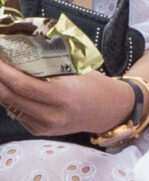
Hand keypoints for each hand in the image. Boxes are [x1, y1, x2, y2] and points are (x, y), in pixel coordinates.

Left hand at [0, 62, 133, 135]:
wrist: (107, 110)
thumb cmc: (94, 84)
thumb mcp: (79, 70)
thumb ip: (54, 65)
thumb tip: (26, 50)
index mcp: (63, 96)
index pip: (24, 85)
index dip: (5, 72)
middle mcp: (51, 115)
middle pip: (10, 98)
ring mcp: (43, 126)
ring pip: (10, 106)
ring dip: (0, 88)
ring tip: (0, 72)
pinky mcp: (39, 130)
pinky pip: (17, 113)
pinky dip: (10, 98)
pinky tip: (9, 85)